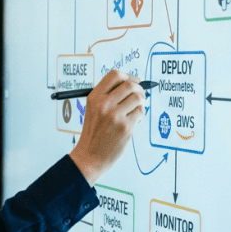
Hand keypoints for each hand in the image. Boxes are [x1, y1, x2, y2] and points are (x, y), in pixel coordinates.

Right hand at [69, 69, 144, 185]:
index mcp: (94, 97)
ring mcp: (115, 116)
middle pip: (130, 85)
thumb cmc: (94, 132)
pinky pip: (141, 112)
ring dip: (140, 103)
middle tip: (140, 96)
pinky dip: (140, 115)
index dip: (129, 76)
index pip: (115, 75)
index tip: (135, 81)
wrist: (90, 155)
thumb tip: (132, 84)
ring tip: (135, 111)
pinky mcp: (125, 127)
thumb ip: (107, 96)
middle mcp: (103, 104)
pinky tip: (133, 121)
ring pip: (138, 98)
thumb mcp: (93, 109)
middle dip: (139, 89)